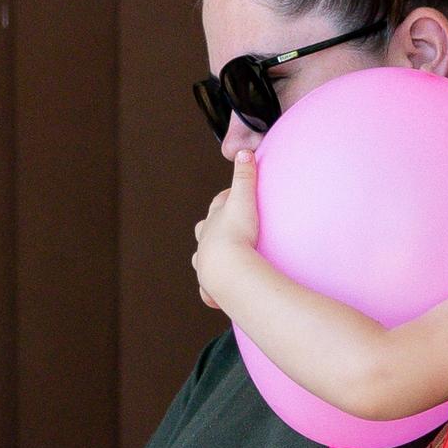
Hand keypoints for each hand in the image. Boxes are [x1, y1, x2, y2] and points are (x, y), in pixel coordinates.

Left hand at [192, 150, 259, 308]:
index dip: (227, 198)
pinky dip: (211, 292)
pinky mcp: (211, 286)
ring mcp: (206, 264)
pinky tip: (215, 298)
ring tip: (219, 259)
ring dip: (209, 256)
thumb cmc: (236, 234)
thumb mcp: (243, 201)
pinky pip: (209, 291)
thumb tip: (245, 150)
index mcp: (213, 221)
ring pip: (201, 257)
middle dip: (212, 226)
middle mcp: (206, 242)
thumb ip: (245, 176)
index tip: (235, 195)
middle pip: (205, 229)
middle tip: (224, 226)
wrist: (228, 270)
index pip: (219, 204)